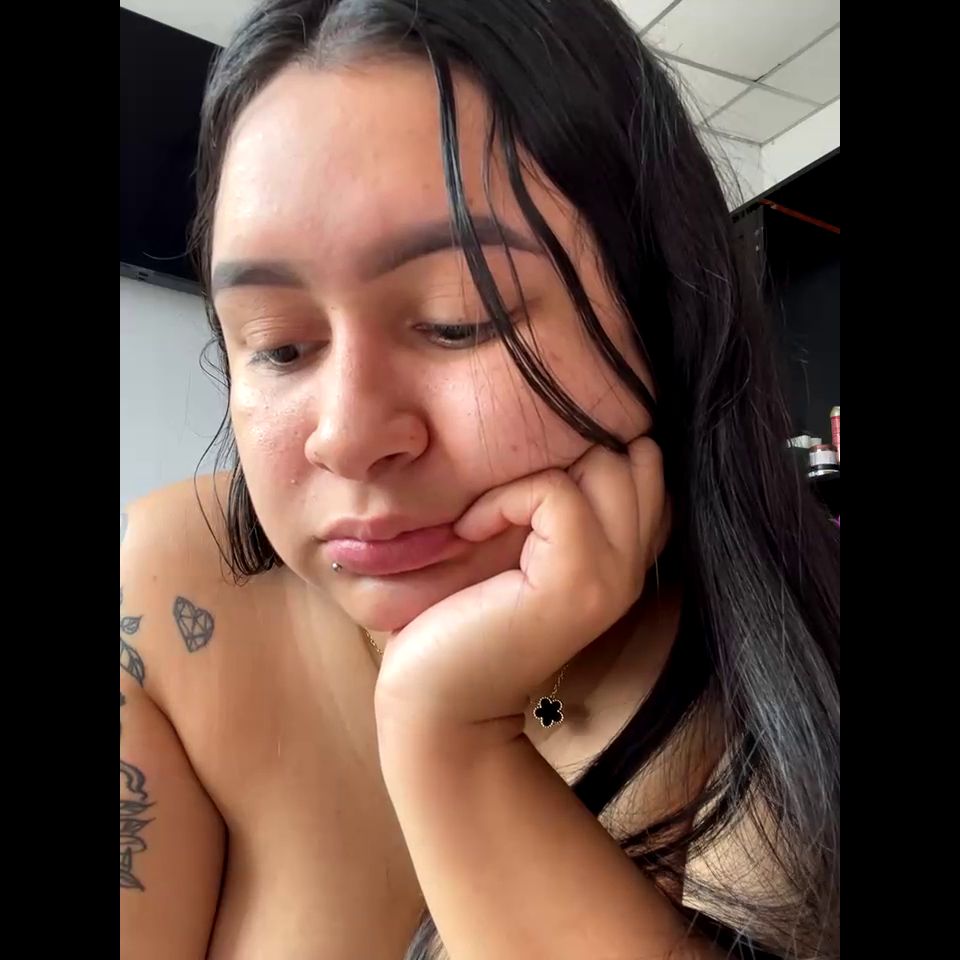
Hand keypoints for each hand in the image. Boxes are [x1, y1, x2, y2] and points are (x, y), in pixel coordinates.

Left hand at [374, 437, 669, 734]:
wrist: (439, 702)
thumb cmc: (465, 615)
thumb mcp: (522, 545)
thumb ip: (560, 504)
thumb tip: (563, 429)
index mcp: (624, 555)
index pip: (646, 464)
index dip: (589, 452)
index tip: (528, 487)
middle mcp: (634, 566)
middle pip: (634, 454)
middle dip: (569, 453)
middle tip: (512, 498)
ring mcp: (613, 577)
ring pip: (606, 464)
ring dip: (533, 475)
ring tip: (489, 517)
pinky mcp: (576, 584)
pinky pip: (554, 494)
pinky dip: (503, 500)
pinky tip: (471, 531)